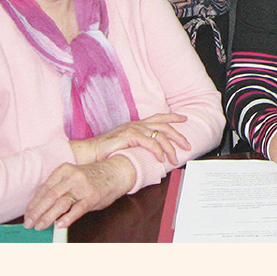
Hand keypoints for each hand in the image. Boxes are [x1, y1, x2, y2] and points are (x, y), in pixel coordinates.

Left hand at [23, 156, 135, 230]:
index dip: (33, 204)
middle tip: (29, 224)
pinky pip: (77, 209)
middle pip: (49, 196)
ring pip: (60, 203)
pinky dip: (67, 218)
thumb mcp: (72, 177)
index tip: (27, 215)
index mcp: (63, 170)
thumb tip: (40, 208)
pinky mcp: (92, 196)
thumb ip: (59, 188)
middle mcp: (71, 177)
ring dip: (48, 217)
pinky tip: (59, 225)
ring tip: (40, 226)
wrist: (115, 172)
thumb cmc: (91, 178)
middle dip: (37, 212)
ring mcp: (82, 186)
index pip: (43, 189)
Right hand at [70, 113, 189, 166]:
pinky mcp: (130, 136)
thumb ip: (138, 145)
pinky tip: (161, 159)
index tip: (184, 118)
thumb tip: (151, 153)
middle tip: (187, 145)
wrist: (90, 151)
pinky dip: (158, 151)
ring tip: (174, 158)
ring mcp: (134, 129)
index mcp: (137, 124)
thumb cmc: (106, 151)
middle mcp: (137, 124)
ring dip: (169, 148)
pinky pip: (150, 143)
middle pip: (164, 126)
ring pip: (159, 135)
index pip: (158, 117)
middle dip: (178, 135)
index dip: (172, 116)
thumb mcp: (125, 145)